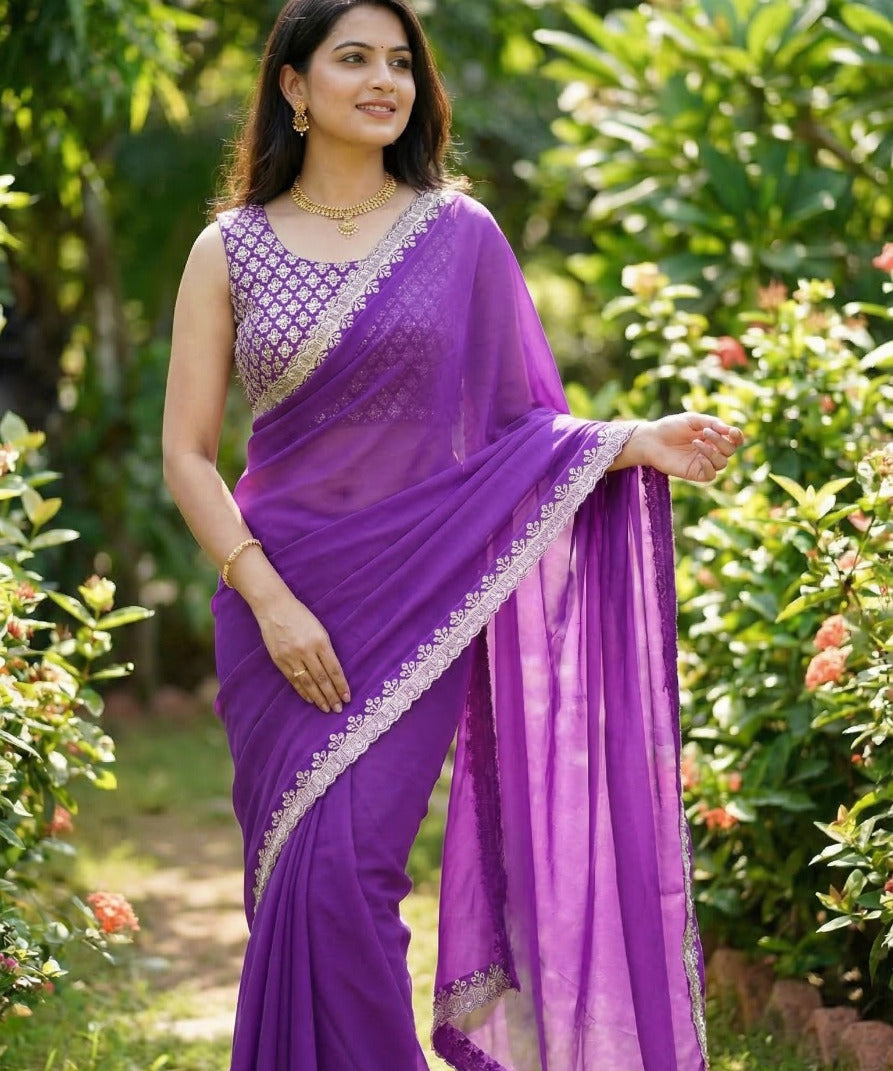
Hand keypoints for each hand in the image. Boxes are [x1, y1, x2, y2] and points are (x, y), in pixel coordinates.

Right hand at [253, 590, 350, 713]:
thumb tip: (334, 671)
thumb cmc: (300, 615)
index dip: (341, 685)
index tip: (347, 697)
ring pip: (308, 682)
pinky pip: (293, 680)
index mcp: (320, 641)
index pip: (333, 669)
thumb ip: (325, 649)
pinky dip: (302, 691)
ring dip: (318, 698)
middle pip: (322, 679)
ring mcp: (291, 656)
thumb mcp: (319, 628)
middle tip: (338, 708)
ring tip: (326, 708)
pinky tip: (310, 699)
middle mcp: (306, 650)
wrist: (274, 607)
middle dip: (331, 695)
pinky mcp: (279, 660)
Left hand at [627, 414, 743, 482]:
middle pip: (730, 451)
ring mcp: (703, 462)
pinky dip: (709, 466)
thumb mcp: (692, 419)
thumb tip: (729, 429)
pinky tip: (699, 456)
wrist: (650, 440)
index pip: (734, 440)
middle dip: (721, 441)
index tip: (732, 431)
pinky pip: (711, 475)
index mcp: (713, 436)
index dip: (737, 436)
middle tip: (705, 432)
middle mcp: (711, 450)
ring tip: (696, 442)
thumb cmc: (670, 427)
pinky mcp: (694, 473)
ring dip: (713, 452)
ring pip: (722, 463)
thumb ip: (711, 422)